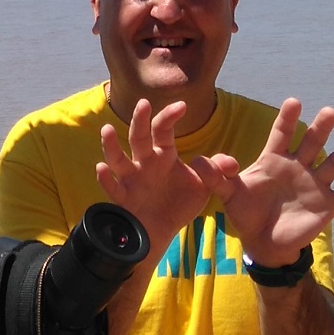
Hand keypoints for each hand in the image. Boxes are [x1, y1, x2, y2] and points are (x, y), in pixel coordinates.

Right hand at [97, 99, 237, 249]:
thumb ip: (215, 171)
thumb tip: (232, 163)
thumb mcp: (202, 185)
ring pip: (118, 159)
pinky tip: (101, 168)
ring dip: (111, 145)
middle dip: (140, 120)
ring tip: (107, 130)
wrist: (162, 230)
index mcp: (162, 154)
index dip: (170, 116)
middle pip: (138, 137)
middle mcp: (144, 162)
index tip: (181, 105)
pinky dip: (105, 178)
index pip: (163, 130)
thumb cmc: (179, 202)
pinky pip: (112, 188)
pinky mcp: (123, 198)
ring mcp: (131, 179)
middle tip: (143, 104)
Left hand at [192, 98, 333, 266]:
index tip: (294, 101)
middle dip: (320, 127)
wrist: (261, 241)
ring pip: (333, 164)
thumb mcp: (226, 193)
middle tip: (330, 111)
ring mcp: (314, 185)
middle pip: (310, 142)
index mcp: (273, 160)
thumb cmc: (244, 211)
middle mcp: (297, 167)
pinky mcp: (326, 205)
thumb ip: (215, 176)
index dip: (286, 119)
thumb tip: (197, 162)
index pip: (281, 134)